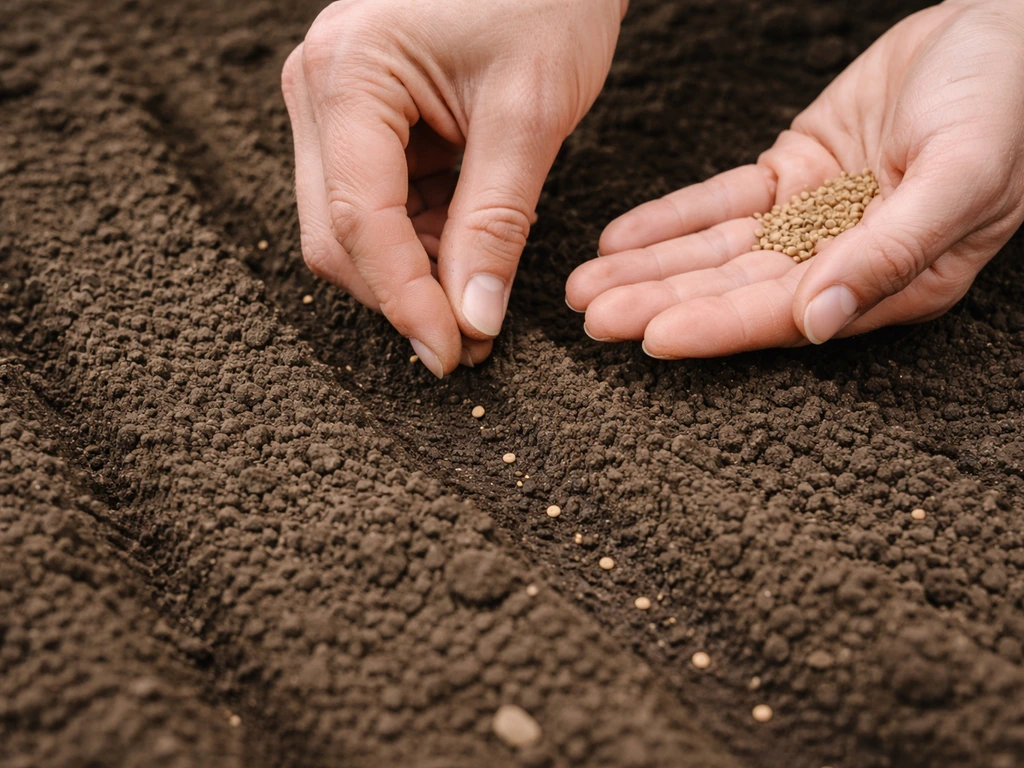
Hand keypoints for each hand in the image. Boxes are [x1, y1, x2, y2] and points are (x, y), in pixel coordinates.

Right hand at [282, 0, 626, 375]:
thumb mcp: (530, 113)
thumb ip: (495, 223)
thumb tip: (472, 319)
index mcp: (348, 74)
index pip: (358, 220)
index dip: (404, 301)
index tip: (452, 354)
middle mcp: (319, 90)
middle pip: (337, 234)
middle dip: (403, 296)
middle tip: (472, 342)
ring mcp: (333, 106)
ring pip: (352, 229)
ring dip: (414, 274)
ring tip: (481, 298)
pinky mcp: (360, 121)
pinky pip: (377, 206)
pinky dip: (421, 243)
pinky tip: (469, 250)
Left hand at [566, 0, 1023, 357]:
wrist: (1006, 26)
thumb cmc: (1006, 101)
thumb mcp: (963, 171)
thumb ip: (893, 251)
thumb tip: (818, 323)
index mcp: (891, 281)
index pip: (786, 312)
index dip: (717, 325)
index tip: (650, 337)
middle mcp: (842, 261)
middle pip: (736, 289)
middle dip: (661, 302)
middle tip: (592, 317)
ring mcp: (813, 219)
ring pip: (717, 251)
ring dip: (650, 267)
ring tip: (584, 285)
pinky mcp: (792, 176)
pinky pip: (721, 202)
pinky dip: (671, 219)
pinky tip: (620, 238)